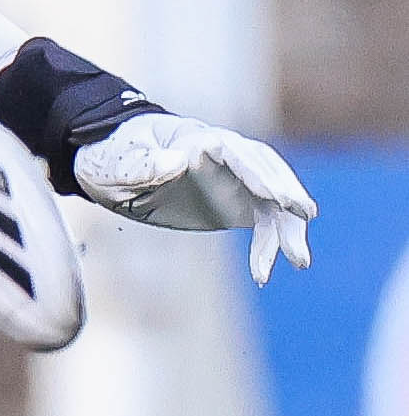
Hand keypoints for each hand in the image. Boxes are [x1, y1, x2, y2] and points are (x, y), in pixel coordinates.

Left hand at [70, 113, 317, 279]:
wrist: (109, 168)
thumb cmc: (111, 157)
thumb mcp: (116, 164)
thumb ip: (143, 164)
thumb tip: (180, 160)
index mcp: (197, 140)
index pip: (238, 153)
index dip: (261, 173)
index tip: (282, 196)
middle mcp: (225, 158)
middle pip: (267, 173)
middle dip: (287, 195)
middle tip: (305, 217)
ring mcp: (233, 181)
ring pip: (273, 202)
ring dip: (287, 230)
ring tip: (299, 261)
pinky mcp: (234, 204)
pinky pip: (263, 223)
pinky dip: (267, 247)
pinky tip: (263, 275)